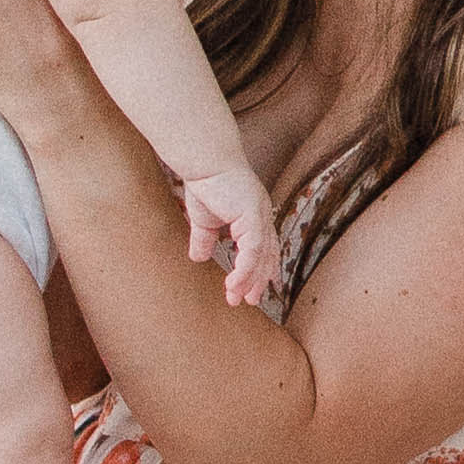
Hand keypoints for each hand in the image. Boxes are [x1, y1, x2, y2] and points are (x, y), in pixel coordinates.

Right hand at [181, 164, 282, 313]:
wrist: (204, 162)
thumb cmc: (206, 184)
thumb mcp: (204, 220)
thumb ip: (204, 239)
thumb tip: (197, 259)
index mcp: (254, 216)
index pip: (264, 248)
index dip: (262, 269)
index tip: (256, 288)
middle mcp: (262, 216)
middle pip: (266, 255)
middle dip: (257, 280)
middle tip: (250, 301)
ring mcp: (261, 216)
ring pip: (260, 257)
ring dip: (249, 280)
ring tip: (239, 298)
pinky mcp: (254, 216)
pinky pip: (252, 250)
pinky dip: (245, 269)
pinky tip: (235, 283)